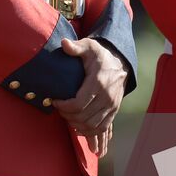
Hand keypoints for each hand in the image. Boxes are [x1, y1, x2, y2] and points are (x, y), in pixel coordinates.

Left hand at [53, 38, 127, 156]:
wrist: (121, 63)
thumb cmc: (100, 55)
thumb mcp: (89, 46)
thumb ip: (76, 47)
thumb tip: (64, 43)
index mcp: (98, 82)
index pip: (78, 104)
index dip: (64, 106)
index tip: (55, 101)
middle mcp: (106, 97)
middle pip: (83, 117)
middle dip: (67, 116)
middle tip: (59, 109)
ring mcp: (112, 106)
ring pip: (92, 126)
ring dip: (77, 125)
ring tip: (67, 117)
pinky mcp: (114, 111)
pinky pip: (102, 128)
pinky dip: (89, 132)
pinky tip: (79, 127)